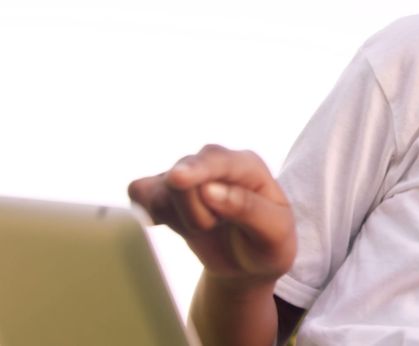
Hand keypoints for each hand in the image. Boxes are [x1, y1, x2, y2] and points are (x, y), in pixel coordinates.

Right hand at [128, 145, 296, 283]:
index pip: (217, 161)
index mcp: (247, 165)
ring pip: (159, 194)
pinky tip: (179, 224)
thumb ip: (248, 209)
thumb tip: (209, 190)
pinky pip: (139, 194)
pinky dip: (152, 215)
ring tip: (209, 226)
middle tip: (221, 226)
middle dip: (197, 217)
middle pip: (181, 180)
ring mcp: (186, 173)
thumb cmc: (268, 243)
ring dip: (181, 222)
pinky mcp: (163, 189)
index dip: (197, 170)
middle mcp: (214, 162)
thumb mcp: (275, 232)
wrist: (248, 262)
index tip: (178, 179)